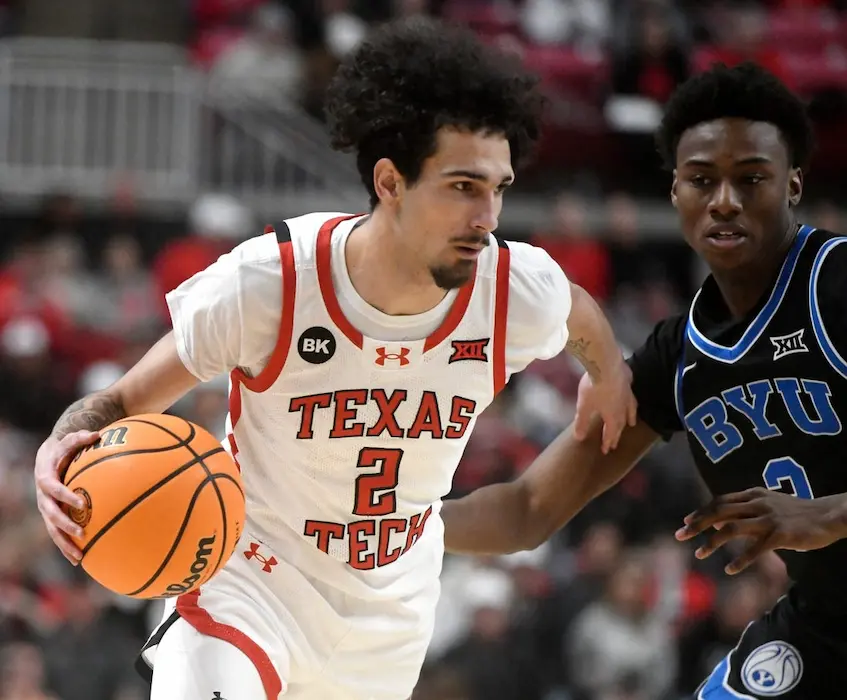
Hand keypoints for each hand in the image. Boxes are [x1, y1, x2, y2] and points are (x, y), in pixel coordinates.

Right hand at [34, 431, 99, 564]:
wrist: (47, 458)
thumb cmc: (63, 448)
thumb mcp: (69, 439)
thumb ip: (81, 438)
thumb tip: (98, 434)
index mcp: (46, 478)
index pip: (54, 489)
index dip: (66, 496)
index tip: (82, 503)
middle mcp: (43, 497)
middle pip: (51, 514)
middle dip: (65, 525)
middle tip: (82, 532)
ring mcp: (46, 509)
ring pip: (52, 530)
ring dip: (64, 544)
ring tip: (80, 557)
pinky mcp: (51, 517)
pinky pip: (58, 534)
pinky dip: (67, 546)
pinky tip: (81, 559)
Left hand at [572, 360, 637, 453]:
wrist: (606, 363)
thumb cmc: (594, 387)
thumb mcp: (584, 406)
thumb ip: (582, 422)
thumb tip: (579, 438)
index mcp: (613, 415)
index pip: (611, 433)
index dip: (608, 442)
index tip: (606, 450)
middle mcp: (624, 406)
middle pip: (621, 423)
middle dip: (617, 434)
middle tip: (616, 443)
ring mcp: (628, 393)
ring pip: (631, 409)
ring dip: (630, 417)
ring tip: (632, 423)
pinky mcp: (628, 380)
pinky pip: (631, 393)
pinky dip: (630, 399)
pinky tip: (629, 395)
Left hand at [675, 488, 843, 574]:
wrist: (828, 514)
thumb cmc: (797, 512)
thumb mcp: (769, 503)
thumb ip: (745, 510)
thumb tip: (719, 522)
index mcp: (753, 495)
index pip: (719, 501)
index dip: (701, 512)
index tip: (686, 522)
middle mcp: (757, 504)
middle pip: (719, 512)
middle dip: (697, 524)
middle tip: (680, 535)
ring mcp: (768, 519)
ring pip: (732, 528)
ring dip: (712, 542)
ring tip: (699, 553)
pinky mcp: (780, 534)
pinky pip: (755, 548)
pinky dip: (740, 559)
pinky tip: (730, 569)